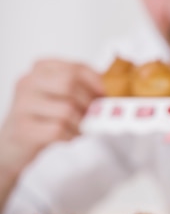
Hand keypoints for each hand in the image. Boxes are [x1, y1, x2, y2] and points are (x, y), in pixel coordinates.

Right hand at [0, 59, 103, 173]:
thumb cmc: (43, 118)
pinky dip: (70, 136)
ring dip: (80, 123)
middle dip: (88, 102)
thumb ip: (82, 88)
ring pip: (66, 109)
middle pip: (69, 84)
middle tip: (94, 115)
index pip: (76, 67)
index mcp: (41, 69)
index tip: (108, 94)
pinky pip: (58, 130)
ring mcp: (22, 105)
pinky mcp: (23, 128)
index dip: (97, 81)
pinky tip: (67, 137)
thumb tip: (114, 89)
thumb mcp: (60, 96)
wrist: (12, 146)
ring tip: (79, 128)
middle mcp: (28, 82)